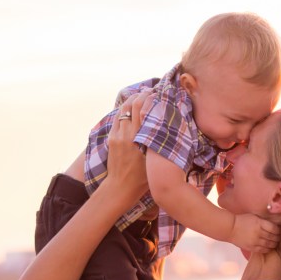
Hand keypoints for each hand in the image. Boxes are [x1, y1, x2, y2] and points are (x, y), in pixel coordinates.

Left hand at [106, 91, 151, 205]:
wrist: (120, 187)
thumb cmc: (142, 178)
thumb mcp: (154, 159)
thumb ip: (158, 142)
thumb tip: (169, 127)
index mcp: (139, 137)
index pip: (142, 109)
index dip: (149, 97)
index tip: (157, 93)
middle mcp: (126, 133)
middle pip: (132, 105)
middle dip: (141, 95)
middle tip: (150, 91)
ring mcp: (117, 135)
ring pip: (123, 110)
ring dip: (132, 100)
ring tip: (141, 96)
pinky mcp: (112, 138)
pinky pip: (117, 118)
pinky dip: (124, 110)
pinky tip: (131, 108)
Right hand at [229, 213, 280, 253]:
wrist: (230, 228)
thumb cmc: (243, 220)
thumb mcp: (254, 217)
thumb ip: (264, 221)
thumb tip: (276, 224)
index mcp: (259, 223)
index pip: (274, 228)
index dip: (279, 231)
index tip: (280, 231)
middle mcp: (258, 232)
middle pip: (273, 237)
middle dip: (278, 238)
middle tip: (280, 238)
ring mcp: (254, 241)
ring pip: (269, 244)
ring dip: (274, 244)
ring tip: (275, 243)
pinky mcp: (251, 247)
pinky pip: (262, 250)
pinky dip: (268, 249)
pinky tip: (269, 247)